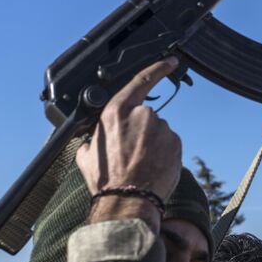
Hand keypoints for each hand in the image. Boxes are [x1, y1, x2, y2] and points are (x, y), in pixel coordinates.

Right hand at [79, 59, 182, 227]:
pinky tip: (152, 168)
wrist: (127, 200)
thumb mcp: (85, 153)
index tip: (171, 61)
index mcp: (116, 111)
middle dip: (140, 131)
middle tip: (130, 153)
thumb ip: (94, 136)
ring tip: (140, 164)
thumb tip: (94, 136)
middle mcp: (142, 115)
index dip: (158, 68)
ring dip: (152, 144)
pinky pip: (169, 145)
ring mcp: (161, 128)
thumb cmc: (105, 179)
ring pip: (159, 132)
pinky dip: (163, 154)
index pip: (141, 80)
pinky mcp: (175, 143)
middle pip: (145, 115)